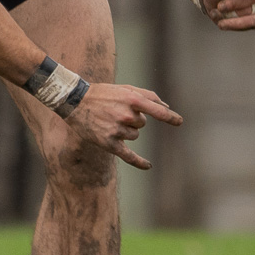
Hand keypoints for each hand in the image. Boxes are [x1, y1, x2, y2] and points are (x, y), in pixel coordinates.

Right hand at [65, 82, 182, 169]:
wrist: (75, 102)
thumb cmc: (103, 93)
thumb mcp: (125, 88)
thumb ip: (148, 96)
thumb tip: (167, 108)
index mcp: (132, 99)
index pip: (158, 111)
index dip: (170, 118)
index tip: (179, 122)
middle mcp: (126, 115)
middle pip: (142, 124)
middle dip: (133, 119)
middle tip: (116, 111)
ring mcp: (117, 130)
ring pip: (134, 135)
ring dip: (127, 130)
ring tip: (109, 121)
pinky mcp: (109, 143)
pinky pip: (129, 156)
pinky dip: (139, 162)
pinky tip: (149, 166)